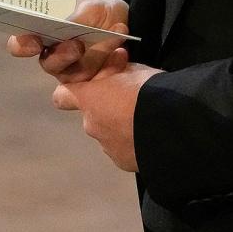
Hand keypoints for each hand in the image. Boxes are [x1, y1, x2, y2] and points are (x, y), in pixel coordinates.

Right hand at [7, 0, 130, 82]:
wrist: (125, 22)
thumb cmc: (99, 12)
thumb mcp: (92, 6)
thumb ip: (78, 15)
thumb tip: (66, 23)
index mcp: (44, 34)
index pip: (21, 44)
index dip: (22, 45)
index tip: (34, 42)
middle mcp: (54, 56)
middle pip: (48, 64)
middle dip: (62, 56)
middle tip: (78, 46)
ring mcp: (72, 72)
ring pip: (74, 75)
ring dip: (94, 58)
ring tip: (111, 42)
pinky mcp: (92, 84)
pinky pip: (98, 83)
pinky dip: (111, 66)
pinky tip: (121, 53)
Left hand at [52, 51, 161, 171]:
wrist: (171, 124)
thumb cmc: (148, 89)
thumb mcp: (131, 69)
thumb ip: (115, 73)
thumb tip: (114, 71)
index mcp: (89, 99)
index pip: (61, 96)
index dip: (70, 91)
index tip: (85, 88)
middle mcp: (91, 125)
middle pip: (91, 115)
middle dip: (106, 108)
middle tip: (130, 99)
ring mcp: (106, 146)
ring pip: (106, 133)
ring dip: (119, 125)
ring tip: (143, 118)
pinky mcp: (122, 162)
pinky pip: (121, 148)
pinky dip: (130, 142)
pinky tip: (147, 135)